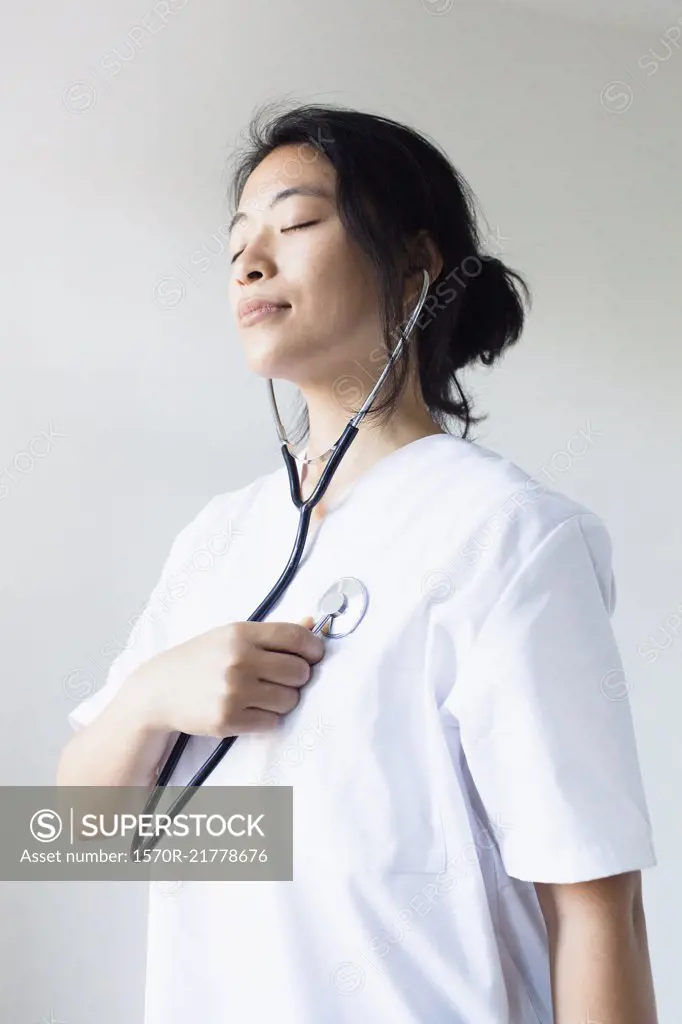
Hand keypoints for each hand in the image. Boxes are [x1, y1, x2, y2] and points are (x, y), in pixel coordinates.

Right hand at [128, 617, 324, 737]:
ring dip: (284, 699)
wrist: (159, 690)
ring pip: (290, 700)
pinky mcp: (228, 720)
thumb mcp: (232, 636)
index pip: (296, 637)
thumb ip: (273, 632)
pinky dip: (268, 717)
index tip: (315, 655)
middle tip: (283, 677)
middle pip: (299, 672)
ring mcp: (233, 692)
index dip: (314, 647)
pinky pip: (272, 722)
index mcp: (241, 634)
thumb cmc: (201, 660)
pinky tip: (251, 709)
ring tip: (263, 694)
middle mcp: (239, 660)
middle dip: (298, 677)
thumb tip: (311, 622)